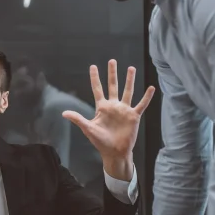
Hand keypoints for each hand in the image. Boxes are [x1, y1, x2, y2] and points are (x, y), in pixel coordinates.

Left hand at [63, 60, 154, 176]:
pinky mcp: (133, 116)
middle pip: (113, 86)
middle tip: (112, 61)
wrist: (114, 152)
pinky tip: (151, 88)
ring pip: (128, 91)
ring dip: (129, 80)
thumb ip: (78, 119)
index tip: (93, 66)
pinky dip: (147, 97)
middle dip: (112, 74)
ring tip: (131, 68)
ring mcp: (124, 110)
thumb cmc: (100, 142)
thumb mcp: (88, 129)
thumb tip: (64, 113)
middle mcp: (113, 106)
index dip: (95, 78)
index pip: (98, 89)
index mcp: (102, 108)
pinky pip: (141, 104)